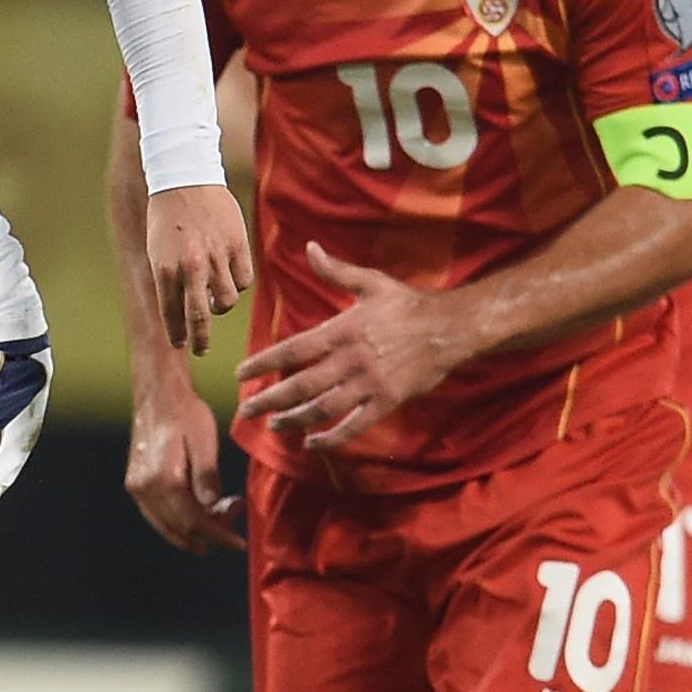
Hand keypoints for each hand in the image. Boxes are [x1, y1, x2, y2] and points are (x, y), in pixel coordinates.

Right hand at [125, 381, 243, 553]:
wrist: (159, 395)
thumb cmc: (185, 413)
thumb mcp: (204, 442)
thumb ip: (207, 477)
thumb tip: (211, 507)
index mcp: (164, 479)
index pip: (193, 521)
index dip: (218, 535)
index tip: (237, 543)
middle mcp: (145, 487)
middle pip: (179, 527)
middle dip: (209, 534)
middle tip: (232, 526)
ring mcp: (137, 486)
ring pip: (165, 525)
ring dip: (191, 533)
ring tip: (214, 527)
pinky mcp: (135, 482)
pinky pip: (155, 515)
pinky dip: (175, 523)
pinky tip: (191, 518)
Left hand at [147, 181, 254, 354]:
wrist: (185, 177)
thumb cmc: (168, 217)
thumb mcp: (157, 251)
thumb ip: (170, 282)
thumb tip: (183, 314)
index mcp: (165, 270)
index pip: (172, 314)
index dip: (177, 334)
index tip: (180, 344)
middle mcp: (191, 267)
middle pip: (200, 318)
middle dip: (200, 340)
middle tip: (200, 350)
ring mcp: (216, 256)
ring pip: (227, 300)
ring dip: (220, 304)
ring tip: (214, 297)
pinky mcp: (237, 245)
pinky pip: (243, 280)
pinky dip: (237, 284)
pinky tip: (229, 277)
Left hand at [236, 243, 463, 451]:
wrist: (450, 329)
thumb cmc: (408, 304)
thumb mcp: (371, 282)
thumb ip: (336, 271)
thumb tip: (310, 248)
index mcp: (342, 330)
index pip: (293, 350)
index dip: (264, 363)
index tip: (241, 375)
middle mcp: (351, 360)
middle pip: (301, 386)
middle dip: (270, 400)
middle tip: (246, 411)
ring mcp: (369, 384)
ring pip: (322, 409)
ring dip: (294, 420)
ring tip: (274, 425)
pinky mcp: (386, 402)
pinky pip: (354, 426)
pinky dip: (332, 438)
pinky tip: (313, 443)